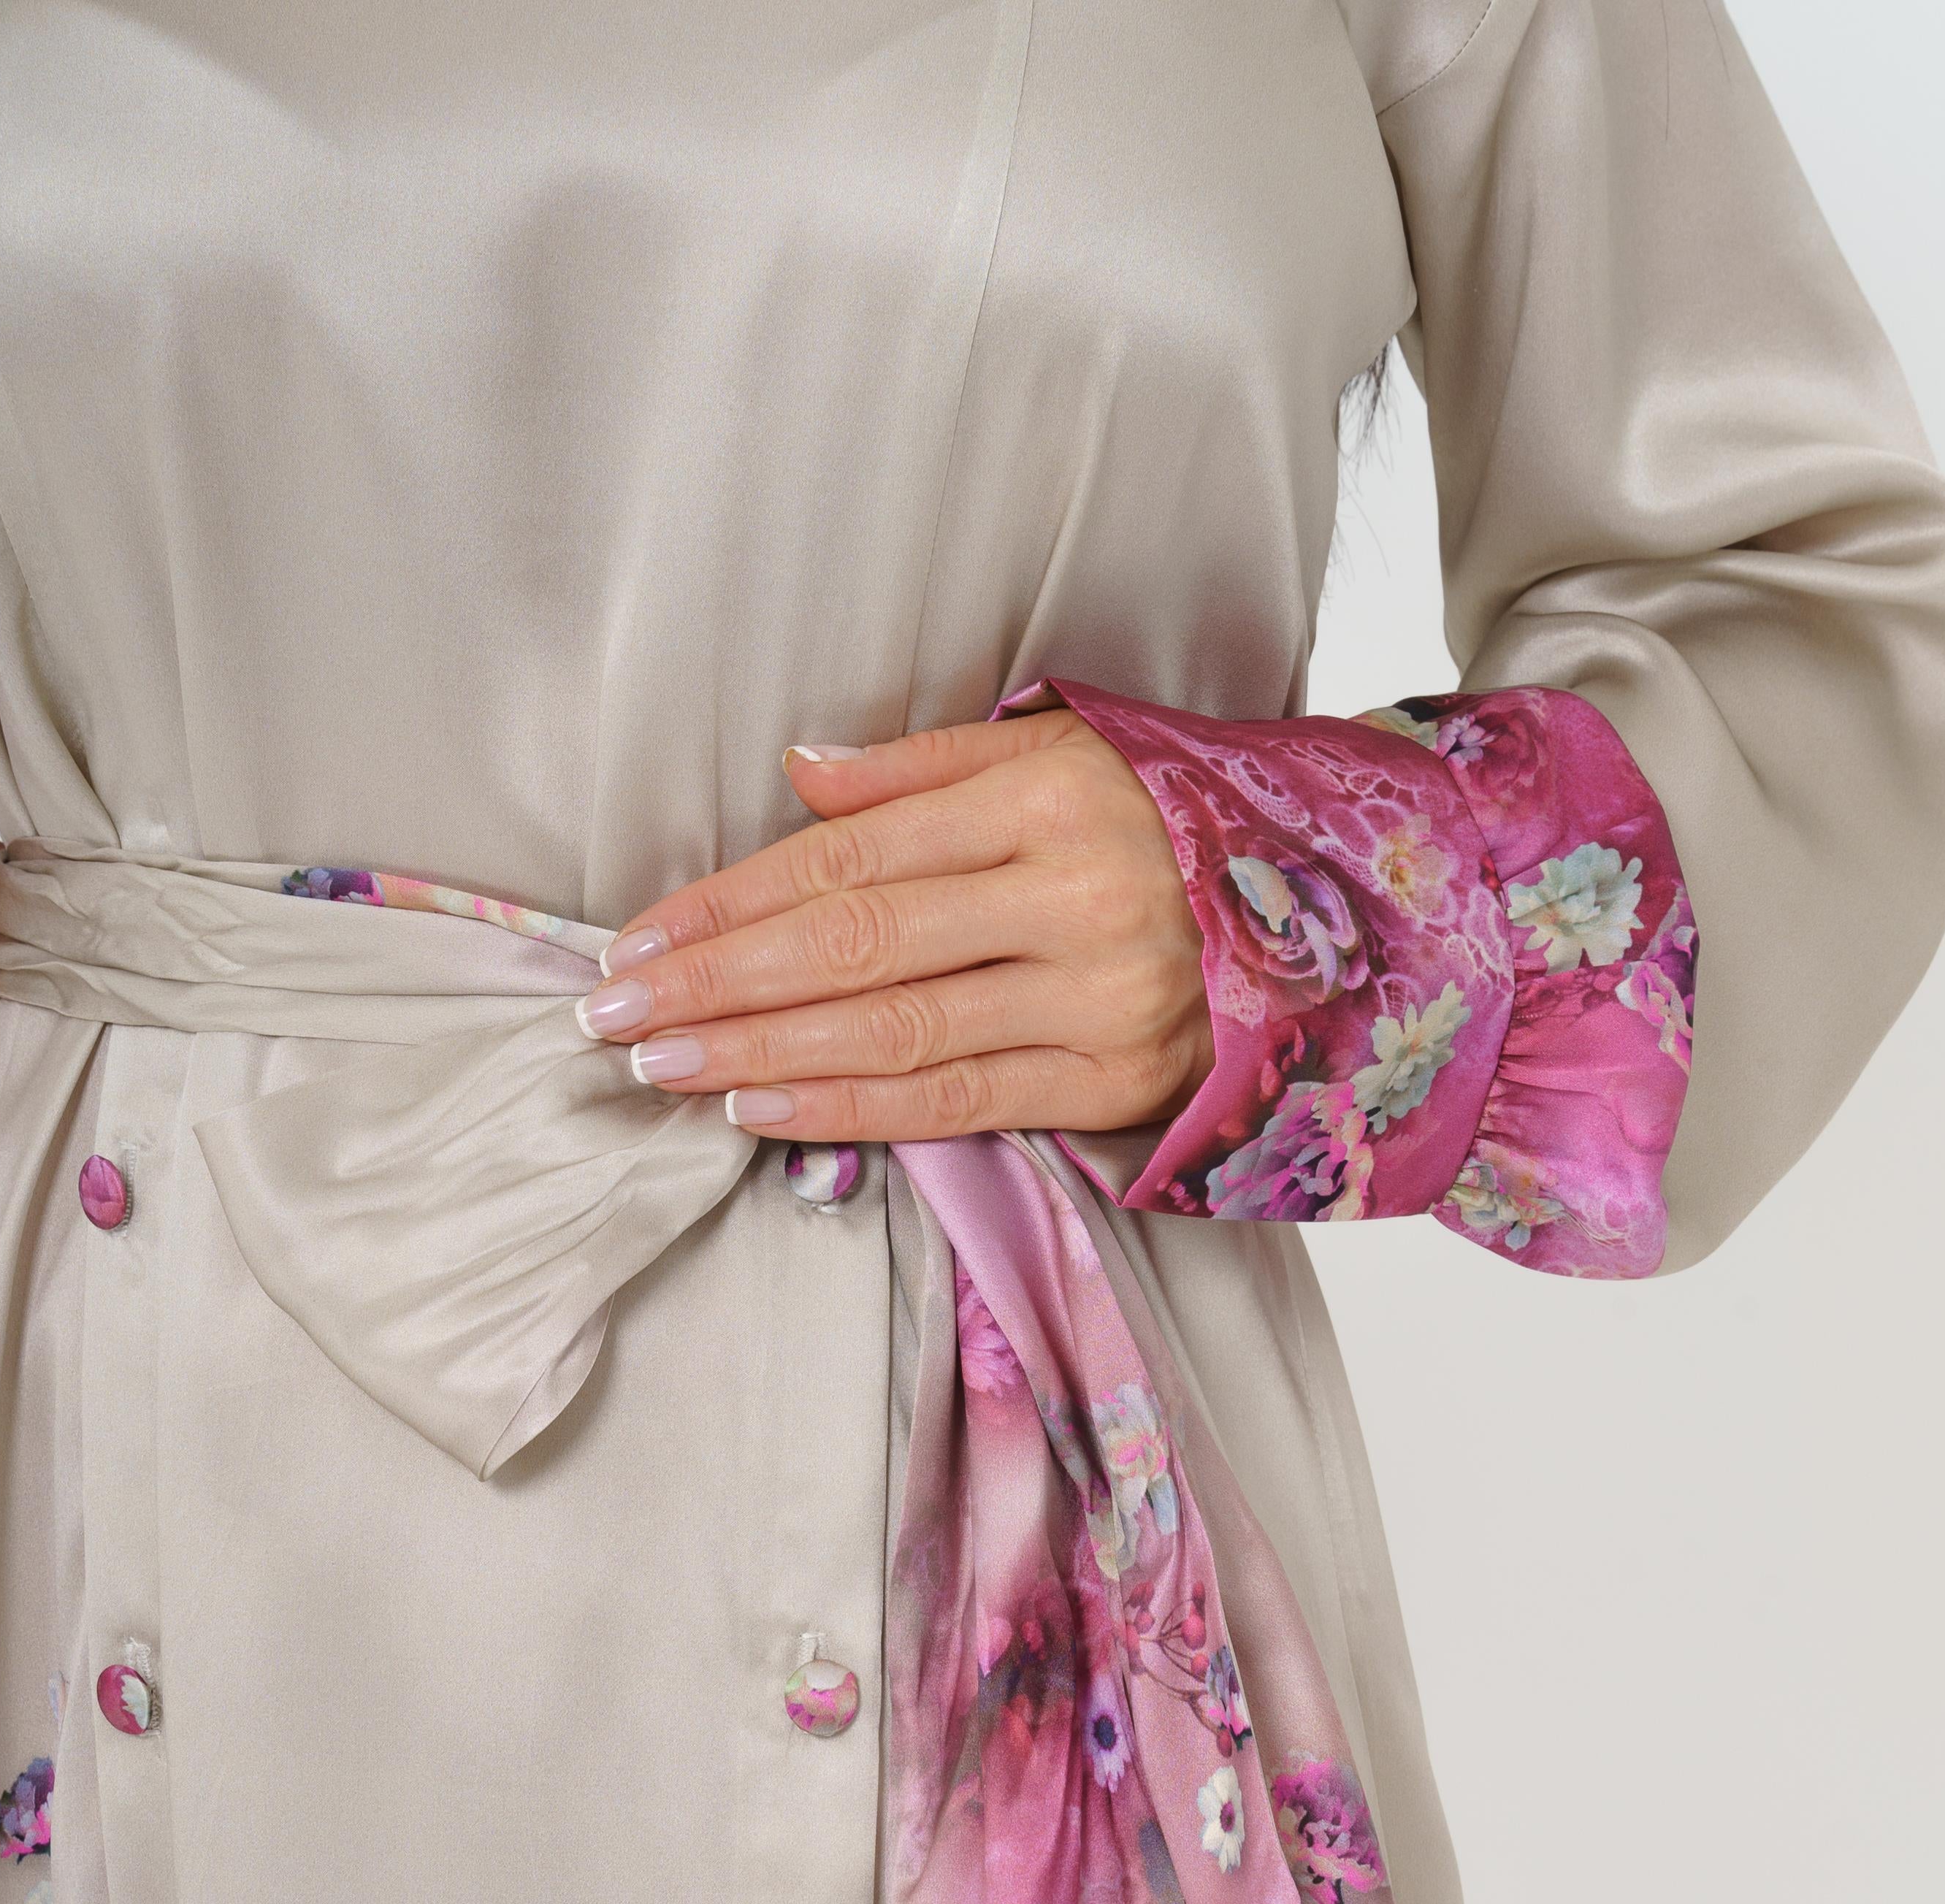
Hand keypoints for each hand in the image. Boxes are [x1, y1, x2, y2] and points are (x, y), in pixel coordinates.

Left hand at [575, 706, 1214, 1140]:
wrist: (1328, 911)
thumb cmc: (1163, 821)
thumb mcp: (1062, 753)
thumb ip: (924, 767)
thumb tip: (798, 774)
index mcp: (1046, 797)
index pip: (850, 855)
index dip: (733, 900)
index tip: (642, 937)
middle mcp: (1070, 897)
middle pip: (856, 945)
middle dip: (721, 984)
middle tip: (616, 1014)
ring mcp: (1095, 998)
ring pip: (895, 1033)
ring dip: (761, 1055)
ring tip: (663, 1065)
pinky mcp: (1113, 1082)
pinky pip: (956, 1101)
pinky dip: (849, 1109)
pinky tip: (760, 1108)